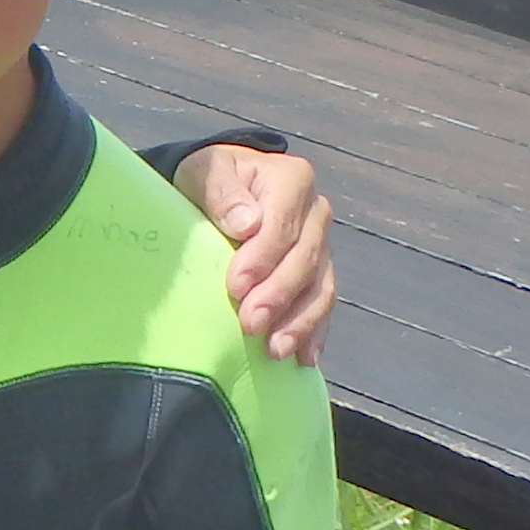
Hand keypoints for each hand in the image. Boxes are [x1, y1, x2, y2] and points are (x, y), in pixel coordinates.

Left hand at [177, 142, 336, 364]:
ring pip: (320, 286)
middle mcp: (315, 211)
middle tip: (250, 325)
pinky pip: (323, 302)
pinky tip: (303, 357)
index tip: (235, 287)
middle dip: (278, 296)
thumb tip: (246, 224)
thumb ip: (221, 191)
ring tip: (276, 350)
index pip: (282, 224)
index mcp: (292, 179)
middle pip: (304, 259)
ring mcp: (321, 243)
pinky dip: (314, 331)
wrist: (224, 188)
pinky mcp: (320, 271)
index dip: (262, 258)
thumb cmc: (211, 179)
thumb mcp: (205, 173)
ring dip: (300, 322)